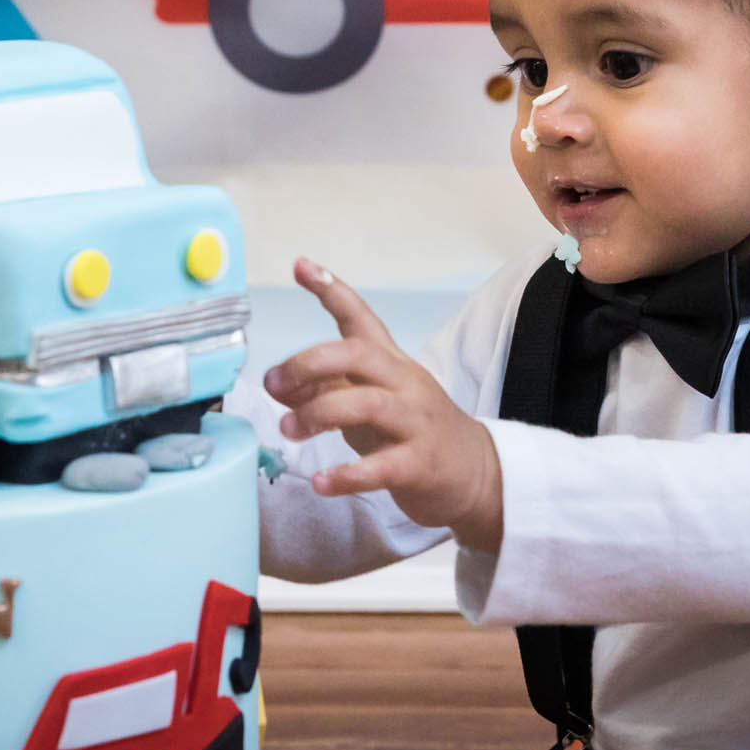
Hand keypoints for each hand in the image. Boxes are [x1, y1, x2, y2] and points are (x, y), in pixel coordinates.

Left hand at [263, 258, 503, 551]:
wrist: (475, 473)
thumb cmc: (413, 433)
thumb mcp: (371, 401)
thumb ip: (328, 388)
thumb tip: (278, 383)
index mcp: (392, 363)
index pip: (362, 317)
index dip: (332, 290)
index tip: (301, 265)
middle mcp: (405, 384)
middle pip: (359, 354)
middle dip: (310, 362)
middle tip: (274, 383)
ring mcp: (416, 422)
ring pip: (368, 404)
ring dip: (319, 413)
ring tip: (288, 430)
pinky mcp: (420, 465)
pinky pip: (382, 466)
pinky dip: (348, 475)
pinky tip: (323, 484)